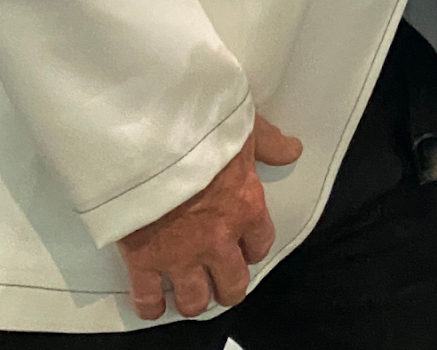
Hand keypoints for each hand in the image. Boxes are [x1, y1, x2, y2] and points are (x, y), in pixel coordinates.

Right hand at [117, 115, 301, 320]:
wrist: (152, 141)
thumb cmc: (201, 131)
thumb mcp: (246, 129)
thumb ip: (270, 144)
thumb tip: (292, 150)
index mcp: (247, 208)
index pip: (261, 244)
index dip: (253, 248)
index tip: (246, 247)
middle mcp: (218, 239)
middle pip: (232, 283)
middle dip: (230, 287)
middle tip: (224, 284)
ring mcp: (180, 254)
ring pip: (195, 300)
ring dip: (196, 300)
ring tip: (193, 296)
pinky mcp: (144, 260)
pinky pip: (148, 299)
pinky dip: (151, 307)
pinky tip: (155, 305)